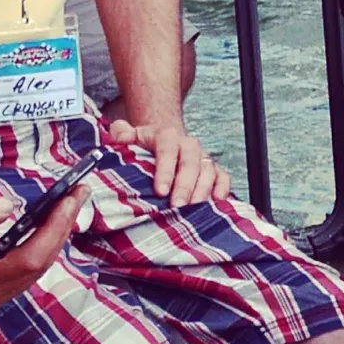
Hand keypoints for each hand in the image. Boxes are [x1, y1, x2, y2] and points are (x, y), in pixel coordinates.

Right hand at [0, 192, 78, 329]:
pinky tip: (31, 232)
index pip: (32, 256)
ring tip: (61, 209)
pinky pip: (12, 280)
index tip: (73, 196)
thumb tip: (10, 208)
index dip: (57, 226)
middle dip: (61, 230)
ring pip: (27, 276)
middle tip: (77, 195)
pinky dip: (29, 254)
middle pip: (37, 267)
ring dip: (48, 242)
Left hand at [107, 114, 227, 208]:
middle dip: (185, 186)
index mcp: (166, 136)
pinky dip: (222, 189)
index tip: (160, 191)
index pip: (167, 150)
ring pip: (208, 171)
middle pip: (190, 163)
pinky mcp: (213, 170)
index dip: (165, 170)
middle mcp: (188, 145)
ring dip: (202, 191)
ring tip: (193, 211)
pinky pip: (223, 177)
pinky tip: (216, 202)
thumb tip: (120, 135)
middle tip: (177, 206)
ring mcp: (202, 158)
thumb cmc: (145, 145)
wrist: (165, 140)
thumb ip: (122, 133)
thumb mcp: (130, 136)